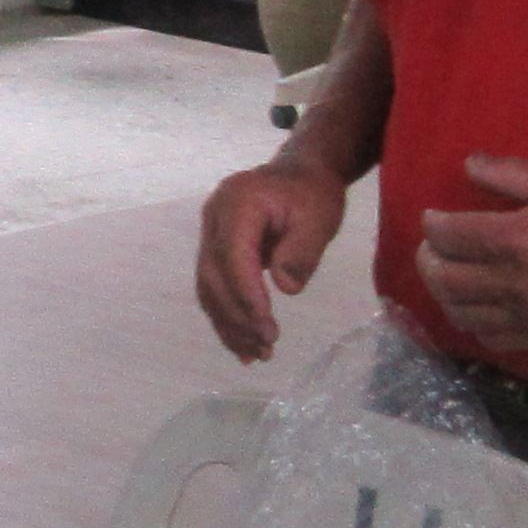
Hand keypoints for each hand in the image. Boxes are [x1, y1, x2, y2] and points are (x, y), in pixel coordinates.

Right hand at [193, 155, 351, 364]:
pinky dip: (226, 316)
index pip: (233, 255)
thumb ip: (302, 251)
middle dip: (237, 316)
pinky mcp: (212, 248)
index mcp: (238, 202)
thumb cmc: (312, 194)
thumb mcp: (319, 218)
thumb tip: (285, 288)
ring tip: (256, 354)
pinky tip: (242, 343)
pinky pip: (213, 286)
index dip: (246, 294)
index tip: (268, 327)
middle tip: (267, 347)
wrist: (299, 173)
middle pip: (215, 275)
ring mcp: (209, 232)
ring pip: (208, 286)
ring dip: (229, 323)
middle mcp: (213, 217)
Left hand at [415, 155, 527, 353]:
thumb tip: (468, 165)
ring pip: (460, 313)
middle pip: (444, 278)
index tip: (434, 216)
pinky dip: (471, 323)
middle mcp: (511, 282)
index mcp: (513, 239)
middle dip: (429, 259)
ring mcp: (525, 315)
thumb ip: (510, 172)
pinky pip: (489, 339)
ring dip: (442, 294)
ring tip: (445, 275)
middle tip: (432, 247)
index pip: (448, 236)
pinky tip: (473, 308)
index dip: (433, 224)